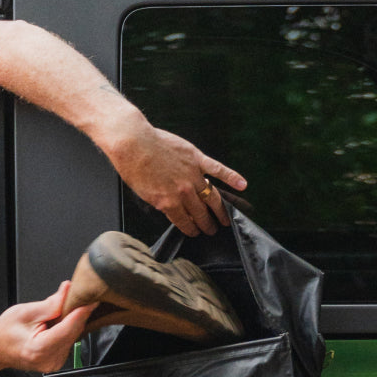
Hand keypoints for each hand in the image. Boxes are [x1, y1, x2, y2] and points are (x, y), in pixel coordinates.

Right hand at [0, 283, 92, 372]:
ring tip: (60, 311)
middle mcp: (50, 360)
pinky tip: (58, 323)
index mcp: (40, 349)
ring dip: (72, 321)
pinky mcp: (58, 361)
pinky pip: (69, 341)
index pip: (69, 328)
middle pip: (73, 332)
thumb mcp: (26, 312)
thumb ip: (51, 304)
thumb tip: (68, 291)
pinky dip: (67, 329)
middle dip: (77, 313)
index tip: (92, 300)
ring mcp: (55, 363)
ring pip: (73, 336)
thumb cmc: (5, 332)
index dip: (81, 312)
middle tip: (78, 296)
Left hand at [107, 120, 247, 236]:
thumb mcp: (144, 194)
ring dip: (220, 211)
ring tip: (225, 219)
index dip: (191, 229)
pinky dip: (232, 177)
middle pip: (200, 213)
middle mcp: (184, 192)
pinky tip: (242, 185)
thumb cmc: (134, 167)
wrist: (133, 143)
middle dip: (207, 224)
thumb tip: (171, 210)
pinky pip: (218, 169)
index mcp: (169, 203)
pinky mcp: (197, 159)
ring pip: (211, 197)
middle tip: (212, 230)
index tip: (195, 233)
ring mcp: (192, 175)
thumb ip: (161, 203)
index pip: (184, 222)